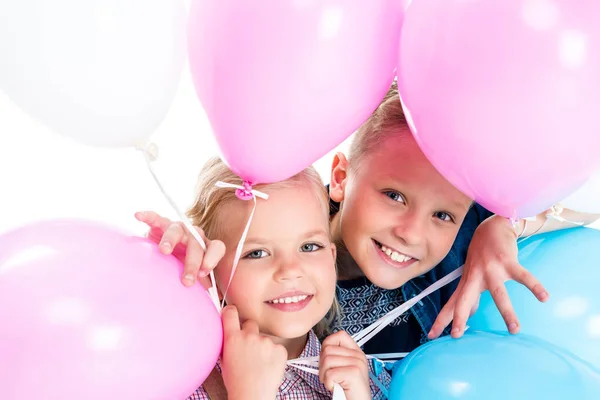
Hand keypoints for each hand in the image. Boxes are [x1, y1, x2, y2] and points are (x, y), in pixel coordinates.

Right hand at [134, 211, 224, 287]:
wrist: (166, 256)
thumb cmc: (183, 269)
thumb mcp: (196, 278)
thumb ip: (205, 287)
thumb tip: (215, 302)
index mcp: (206, 247)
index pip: (217, 247)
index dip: (212, 258)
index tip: (204, 272)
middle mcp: (194, 236)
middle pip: (196, 243)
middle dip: (192, 261)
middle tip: (186, 280)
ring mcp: (178, 229)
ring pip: (177, 230)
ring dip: (171, 240)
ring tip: (164, 250)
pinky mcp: (161, 225)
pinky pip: (155, 218)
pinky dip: (148, 216)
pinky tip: (138, 216)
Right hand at [220, 306, 286, 399]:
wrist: (253, 396)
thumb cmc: (237, 383)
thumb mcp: (224, 360)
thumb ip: (228, 342)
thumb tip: (228, 332)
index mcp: (232, 338)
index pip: (230, 312)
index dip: (231, 311)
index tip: (232, 313)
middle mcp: (249, 336)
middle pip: (250, 323)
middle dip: (249, 332)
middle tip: (249, 347)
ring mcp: (266, 342)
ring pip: (264, 338)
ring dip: (262, 346)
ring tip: (259, 363)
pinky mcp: (280, 349)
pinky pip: (276, 347)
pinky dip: (274, 355)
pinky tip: (268, 366)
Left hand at [319, 331, 369, 399]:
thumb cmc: (349, 390)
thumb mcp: (344, 368)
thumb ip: (337, 356)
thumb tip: (323, 349)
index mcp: (356, 352)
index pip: (339, 335)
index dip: (328, 345)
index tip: (327, 359)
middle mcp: (358, 355)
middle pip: (328, 349)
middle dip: (323, 365)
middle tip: (330, 377)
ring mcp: (357, 363)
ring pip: (326, 361)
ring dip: (324, 376)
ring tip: (334, 382)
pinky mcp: (354, 373)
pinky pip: (329, 374)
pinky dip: (328, 384)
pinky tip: (336, 387)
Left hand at [429, 215, 548, 338]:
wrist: (492, 227)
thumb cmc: (481, 255)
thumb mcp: (472, 275)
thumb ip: (470, 295)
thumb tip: (468, 314)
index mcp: (467, 282)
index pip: (451, 304)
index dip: (441, 319)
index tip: (430, 336)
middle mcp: (476, 277)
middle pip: (464, 299)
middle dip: (458, 316)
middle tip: (455, 335)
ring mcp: (492, 269)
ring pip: (498, 293)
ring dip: (507, 312)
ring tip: (515, 330)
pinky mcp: (508, 262)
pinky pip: (524, 276)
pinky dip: (535, 287)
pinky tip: (544, 297)